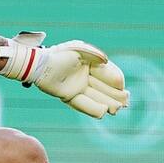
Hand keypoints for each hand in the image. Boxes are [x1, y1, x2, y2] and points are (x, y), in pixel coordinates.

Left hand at [0, 35, 128, 117]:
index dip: (116, 80)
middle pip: (104, 88)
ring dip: (107, 103)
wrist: (38, 63)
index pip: (108, 74)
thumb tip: (107, 60)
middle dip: (115, 95)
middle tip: (125, 102)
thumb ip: (94, 53)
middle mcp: (85, 76)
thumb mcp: (79, 49)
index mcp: (91, 64)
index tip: (122, 87)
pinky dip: (92, 109)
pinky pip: (82, 104)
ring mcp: (77, 86)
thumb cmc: (59, 54)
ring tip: (116, 110)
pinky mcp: (67, 95)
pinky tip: (103, 112)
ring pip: (95, 97)